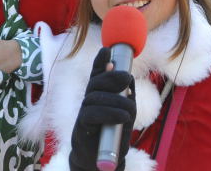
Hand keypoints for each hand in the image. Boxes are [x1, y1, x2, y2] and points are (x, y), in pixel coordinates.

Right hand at [69, 47, 135, 170]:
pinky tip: (122, 116)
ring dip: (115, 100)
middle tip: (126, 77)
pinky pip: (92, 114)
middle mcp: (89, 102)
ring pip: (95, 98)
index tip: (106, 50)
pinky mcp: (81, 128)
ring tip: (129, 109)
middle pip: (96, 83)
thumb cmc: (112, 135)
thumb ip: (126, 97)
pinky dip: (109, 113)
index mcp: (99, 96)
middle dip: (111, 76)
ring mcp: (84, 114)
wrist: (100, 162)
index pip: (97, 76)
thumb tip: (129, 79)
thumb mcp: (124, 114)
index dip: (100, 62)